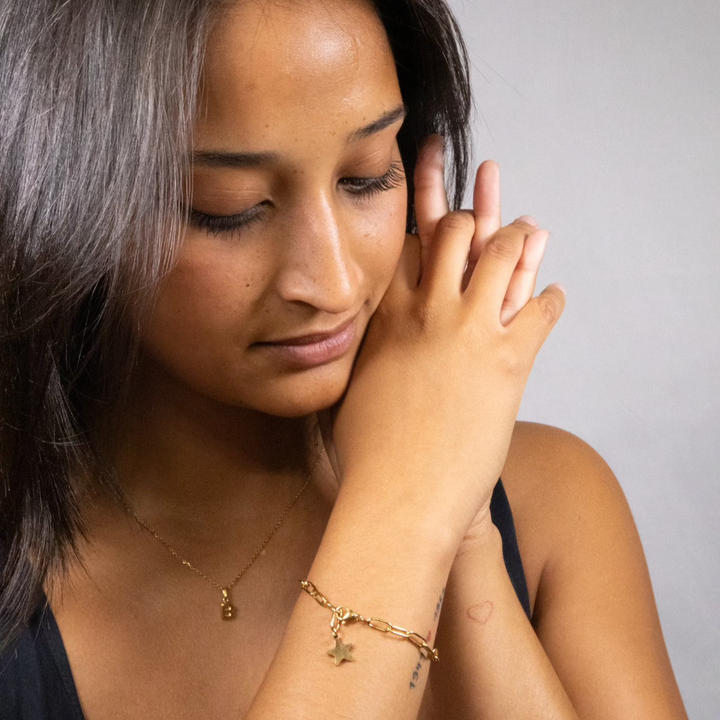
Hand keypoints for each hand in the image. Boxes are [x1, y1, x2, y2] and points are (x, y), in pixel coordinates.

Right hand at [319, 136, 564, 547]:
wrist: (400, 496)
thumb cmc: (365, 453)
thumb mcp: (348, 393)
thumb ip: (350, 358)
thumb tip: (334, 348)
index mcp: (387, 316)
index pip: (406, 241)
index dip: (419, 199)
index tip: (427, 165)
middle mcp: (428, 311)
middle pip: (455, 230)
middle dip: (473, 202)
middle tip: (486, 173)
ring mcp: (471, 331)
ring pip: (504, 256)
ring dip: (521, 238)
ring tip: (531, 227)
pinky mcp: (510, 362)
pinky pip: (543, 312)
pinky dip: (551, 299)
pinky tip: (555, 293)